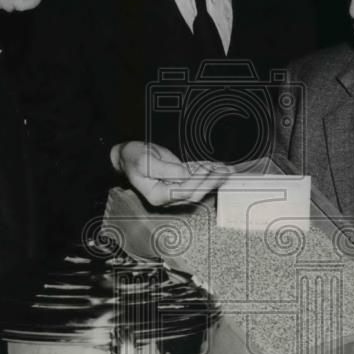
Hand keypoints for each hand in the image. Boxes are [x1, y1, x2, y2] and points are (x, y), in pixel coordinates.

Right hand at [111, 141, 231, 206]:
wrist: (127, 156)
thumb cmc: (132, 158)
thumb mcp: (145, 161)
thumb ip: (166, 169)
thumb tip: (186, 174)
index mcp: (157, 195)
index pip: (183, 192)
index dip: (197, 182)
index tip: (207, 169)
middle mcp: (167, 197)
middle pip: (194, 193)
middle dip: (211, 182)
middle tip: (225, 171)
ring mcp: (173, 190)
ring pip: (198, 188)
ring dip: (213, 178)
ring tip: (226, 169)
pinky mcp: (178, 181)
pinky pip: (195, 179)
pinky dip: (207, 173)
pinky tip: (217, 166)